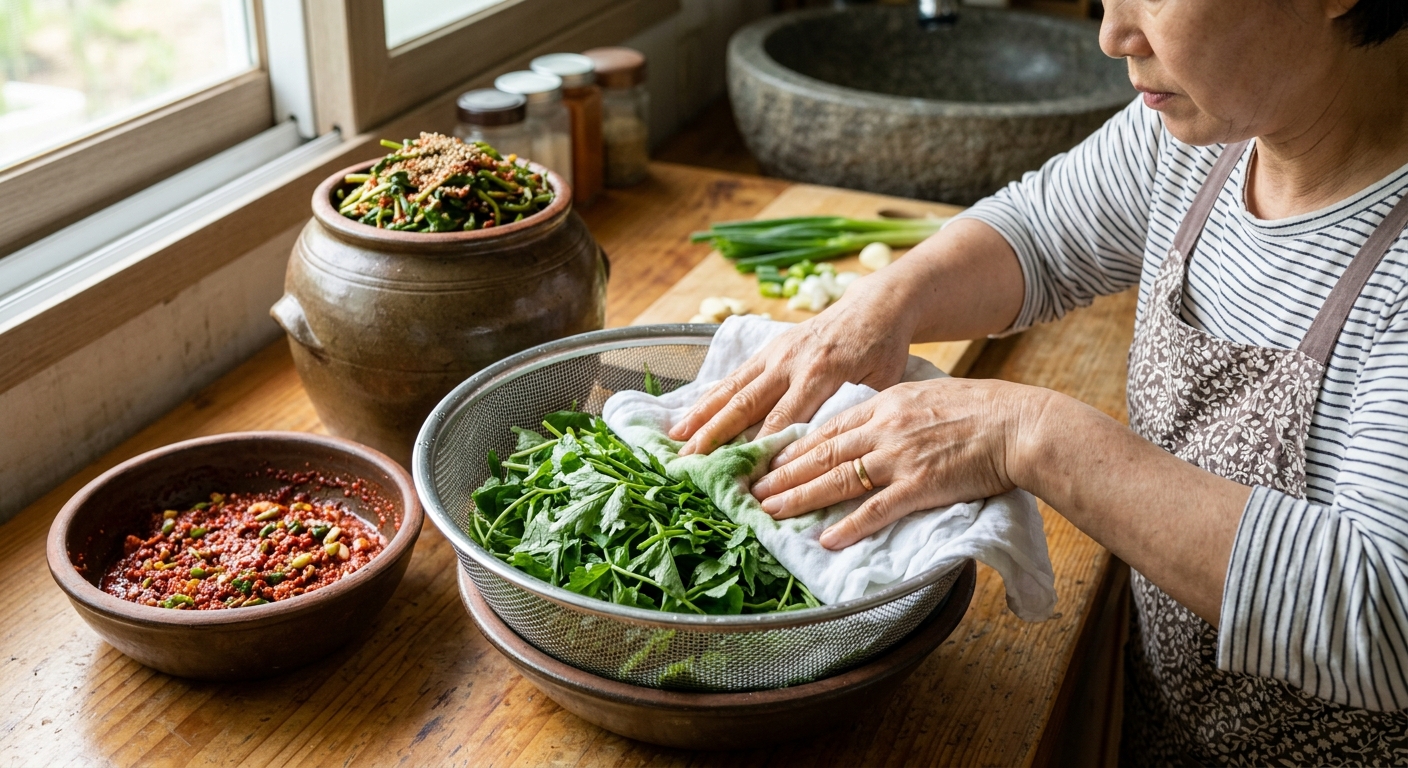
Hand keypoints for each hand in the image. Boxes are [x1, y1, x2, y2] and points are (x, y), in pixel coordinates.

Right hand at [670, 278, 915, 454]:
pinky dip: (709, 397)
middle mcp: (790, 361)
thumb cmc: (882, 349)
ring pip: (732, 389)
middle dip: (716, 436)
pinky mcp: (768, 348)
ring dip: (702, 416)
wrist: (875, 305)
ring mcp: (775, 353)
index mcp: (821, 372)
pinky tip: (690, 415)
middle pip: (746, 405)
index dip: (761, 450)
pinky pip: (734, 376)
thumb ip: (850, 412)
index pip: (783, 419)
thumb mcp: (881, 382)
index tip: (742, 478)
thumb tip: (822, 451)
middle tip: (692, 463)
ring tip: (676, 441)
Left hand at [749, 378, 1050, 548]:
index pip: (827, 428)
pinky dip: (850, 525)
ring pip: (838, 479)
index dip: (792, 447)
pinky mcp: (922, 485)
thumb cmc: (981, 410)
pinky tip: (827, 539)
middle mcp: (885, 427)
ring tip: (770, 512)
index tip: (767, 460)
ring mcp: (901, 457)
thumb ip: (893, 413)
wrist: (1019, 423)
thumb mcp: (926, 397)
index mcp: (885, 403)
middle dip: (782, 474)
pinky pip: (878, 509)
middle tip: (750, 490)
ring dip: (800, 498)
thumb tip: (867, 430)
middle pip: (822, 454)